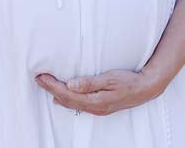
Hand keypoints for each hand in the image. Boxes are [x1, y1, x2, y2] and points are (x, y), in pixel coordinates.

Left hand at [34, 69, 161, 115]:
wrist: (146, 89)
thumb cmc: (129, 81)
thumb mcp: (109, 79)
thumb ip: (89, 83)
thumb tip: (70, 85)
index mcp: (94, 101)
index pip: (67, 94)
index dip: (52, 86)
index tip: (41, 77)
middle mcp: (94, 107)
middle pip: (66, 100)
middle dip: (51, 89)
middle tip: (38, 79)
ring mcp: (97, 108)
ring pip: (71, 103)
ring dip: (57, 94)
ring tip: (46, 85)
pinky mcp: (100, 106)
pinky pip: (78, 104)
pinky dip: (67, 99)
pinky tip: (62, 97)